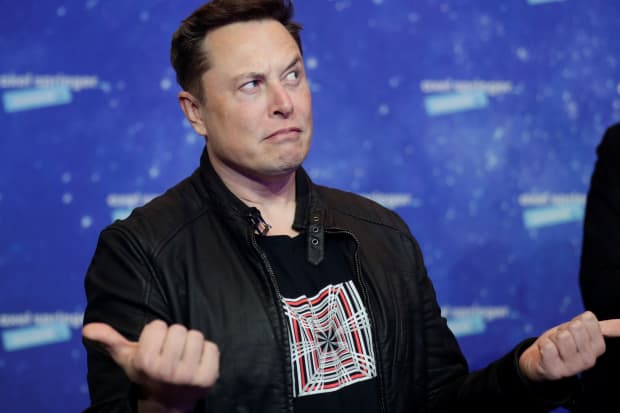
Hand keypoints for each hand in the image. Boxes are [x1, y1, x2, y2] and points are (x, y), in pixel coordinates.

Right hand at [83, 320, 218, 412]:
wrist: (168, 402)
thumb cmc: (148, 373)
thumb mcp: (128, 359)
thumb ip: (110, 341)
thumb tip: (88, 328)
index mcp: (146, 363)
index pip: (158, 326)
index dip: (156, 334)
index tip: (154, 348)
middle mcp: (167, 371)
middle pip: (178, 329)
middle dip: (174, 337)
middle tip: (170, 352)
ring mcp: (189, 376)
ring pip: (196, 336)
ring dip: (191, 343)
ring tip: (182, 357)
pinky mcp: (208, 378)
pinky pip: (212, 347)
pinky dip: (207, 352)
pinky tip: (196, 363)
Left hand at [519, 311, 619, 381]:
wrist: (539, 359)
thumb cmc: (562, 342)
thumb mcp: (582, 331)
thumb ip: (602, 326)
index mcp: (598, 348)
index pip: (588, 322)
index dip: (576, 320)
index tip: (572, 329)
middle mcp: (589, 360)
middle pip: (574, 328)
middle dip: (564, 329)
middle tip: (560, 339)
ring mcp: (572, 368)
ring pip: (563, 337)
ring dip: (553, 337)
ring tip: (553, 345)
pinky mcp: (555, 371)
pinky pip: (549, 348)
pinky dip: (544, 345)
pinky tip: (546, 351)